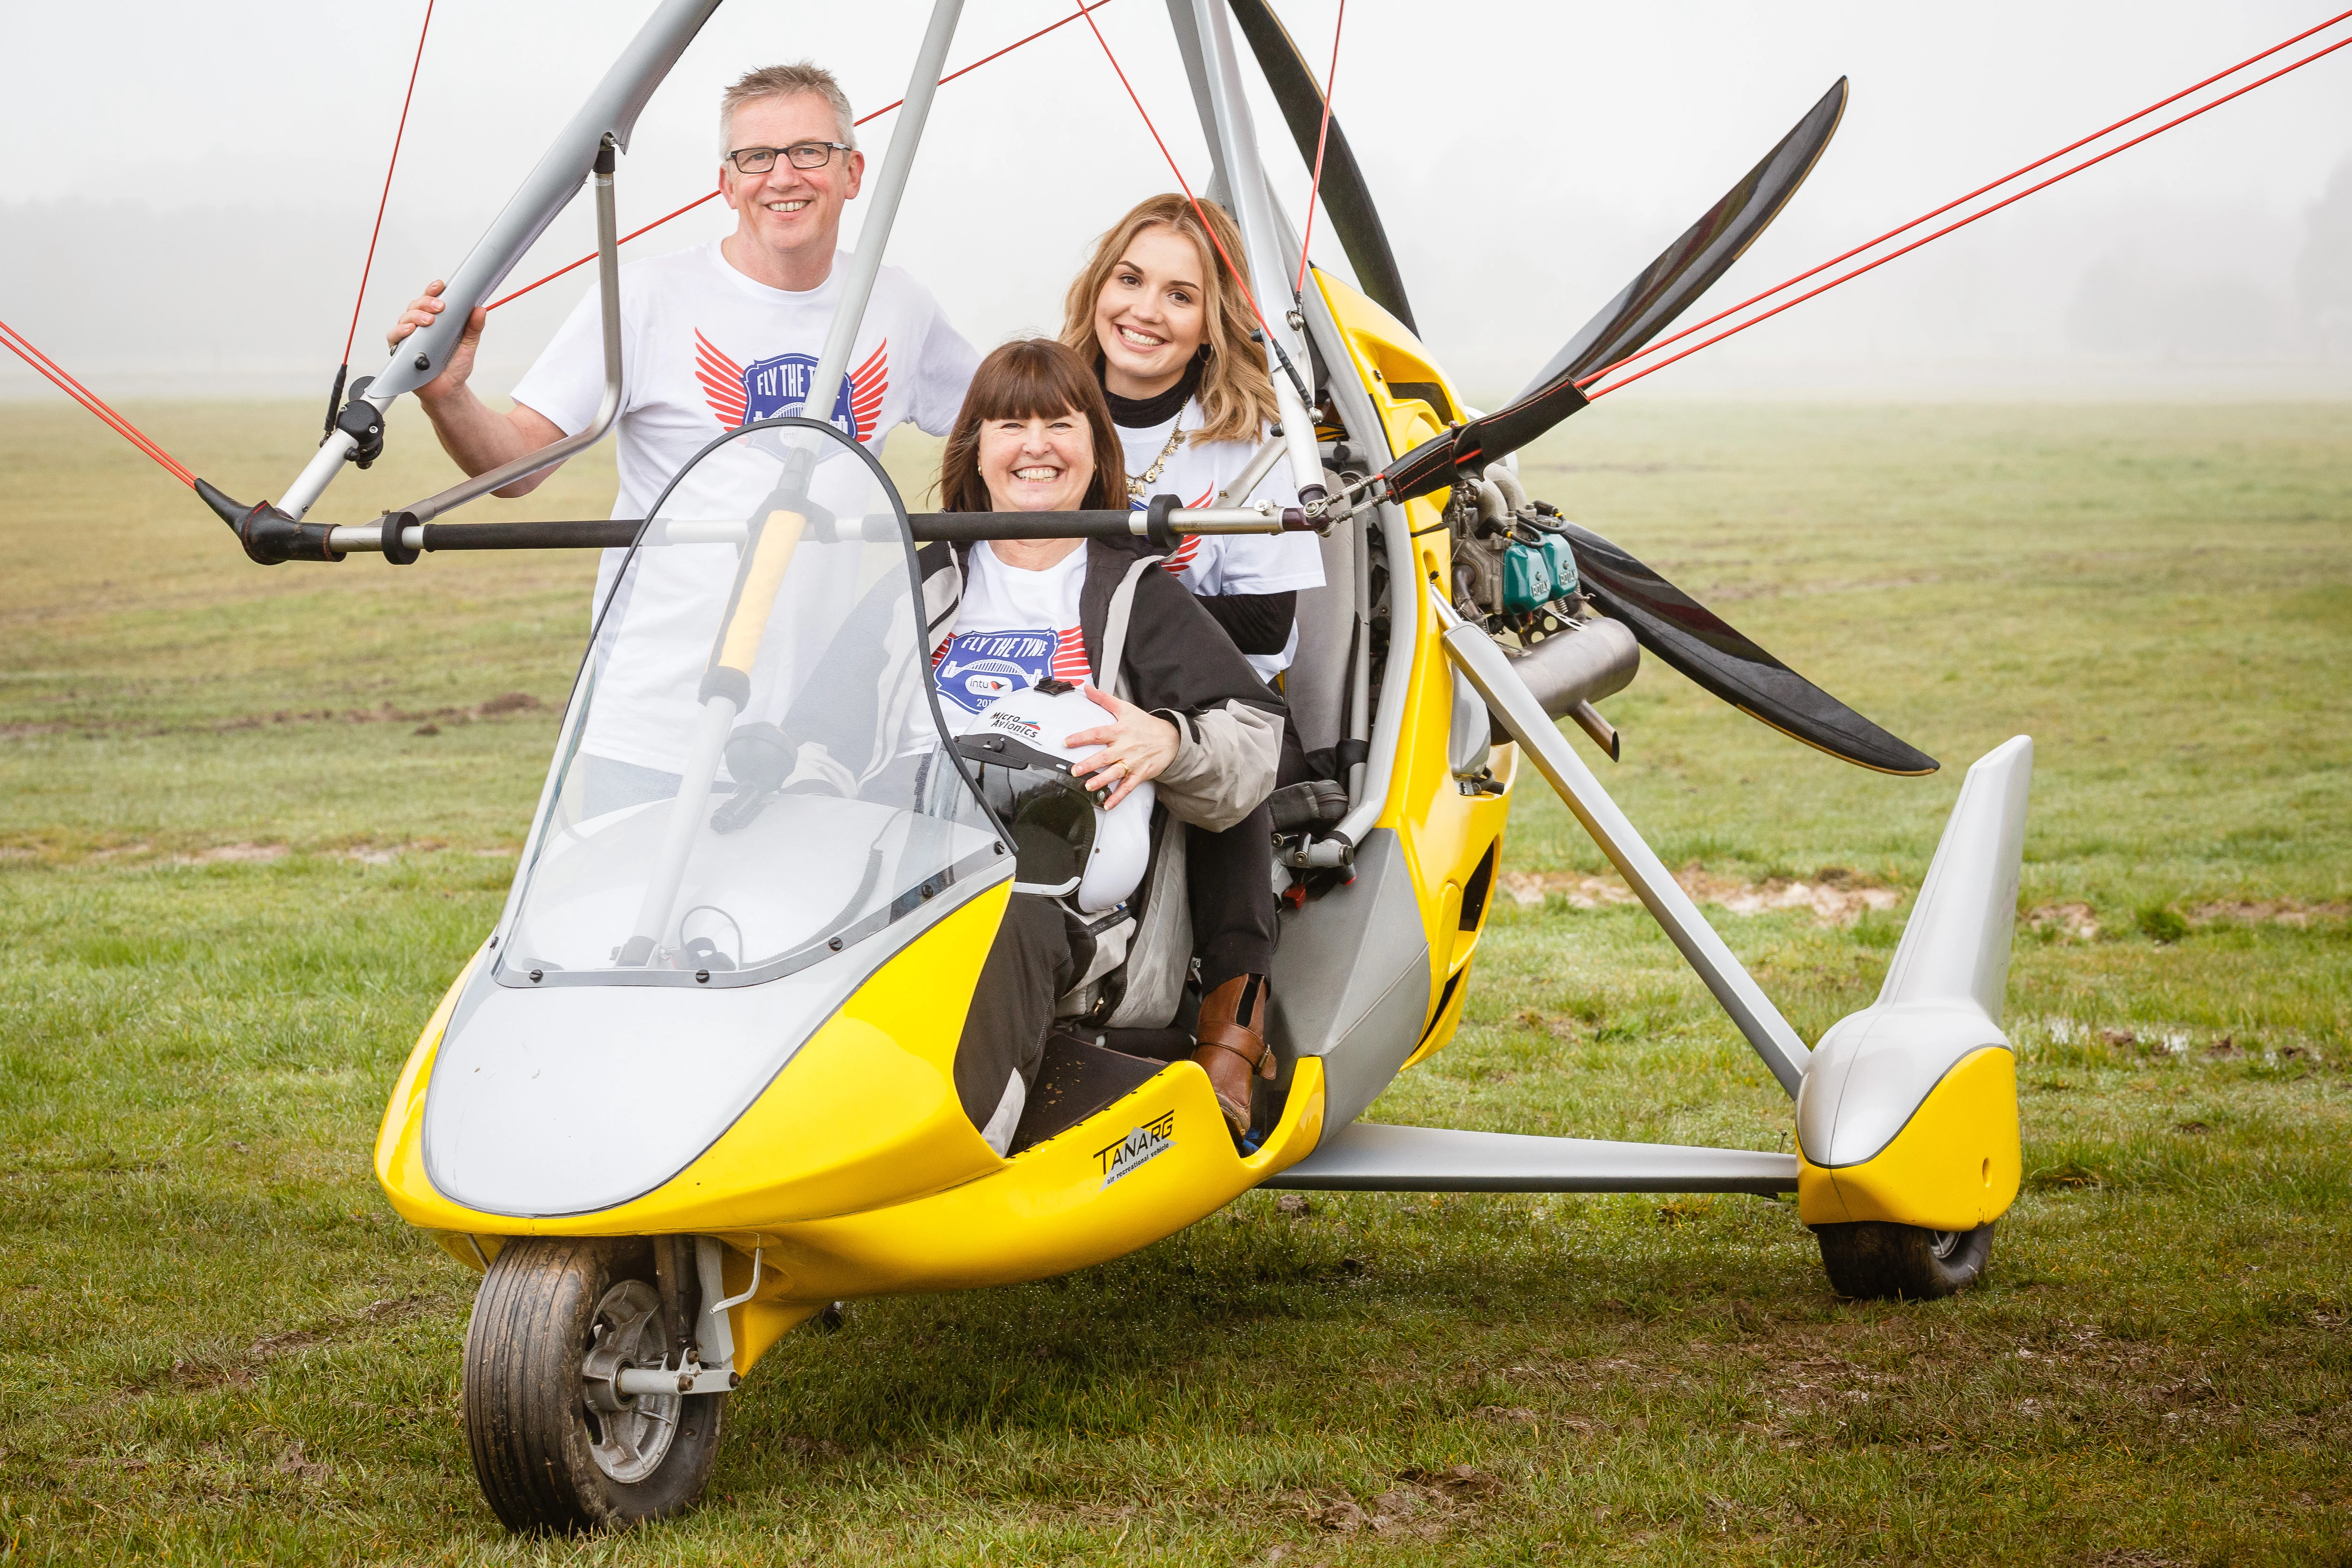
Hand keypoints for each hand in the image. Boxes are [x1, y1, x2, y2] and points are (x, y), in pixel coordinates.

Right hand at [386, 279, 485, 403]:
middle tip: (440, 307)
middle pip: (416, 306)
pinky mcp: (399, 350)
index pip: (431, 300)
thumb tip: (480, 310)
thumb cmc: (454, 367)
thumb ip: (473, 329)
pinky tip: (410, 331)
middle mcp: (419, 326)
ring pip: (405, 318)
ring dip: (416, 316)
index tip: (441, 285)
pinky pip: (394, 337)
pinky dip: (400, 332)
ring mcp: (408, 337)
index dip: (433, 290)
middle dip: (427, 302)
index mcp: (435, 321)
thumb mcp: (468, 346)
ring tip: (429, 320)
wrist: (447, 391)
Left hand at [1066, 686, 1179, 809]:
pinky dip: (1118, 797)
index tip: (1067, 742)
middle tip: (1075, 770)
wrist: (1171, 739)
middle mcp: (1125, 748)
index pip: (1098, 734)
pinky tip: (1107, 804)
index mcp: (1120, 731)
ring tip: (1088, 786)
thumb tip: (1088, 689)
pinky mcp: (1140, 774)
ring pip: (1115, 773)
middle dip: (1089, 764)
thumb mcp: (1126, 709)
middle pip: (1104, 757)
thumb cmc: (1146, 725)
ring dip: (1101, 781)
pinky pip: (1127, 787)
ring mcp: (1133, 762)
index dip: (1082, 738)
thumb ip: (1105, 699)